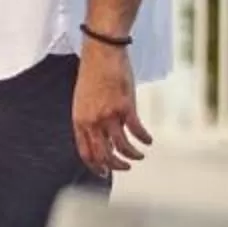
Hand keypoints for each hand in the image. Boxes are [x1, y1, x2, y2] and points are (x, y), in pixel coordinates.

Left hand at [72, 45, 151, 176]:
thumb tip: (102, 137)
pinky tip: (148, 141)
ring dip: (132, 155)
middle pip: (103, 154)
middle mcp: (92, 121)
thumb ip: (90, 120)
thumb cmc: (93, 74)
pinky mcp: (125, 107)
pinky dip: (144, 139)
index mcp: (79, 120)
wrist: (101, 53)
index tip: (103, 173)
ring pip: (121, 146)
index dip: (95, 166)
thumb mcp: (83, 100)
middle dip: (115, 166)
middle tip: (125, 168)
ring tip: (139, 156)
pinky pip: (136, 131)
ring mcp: (108, 115)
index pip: (85, 152)